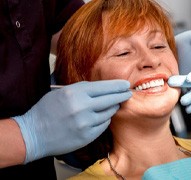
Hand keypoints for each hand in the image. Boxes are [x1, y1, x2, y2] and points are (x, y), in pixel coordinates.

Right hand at [13, 80, 131, 162]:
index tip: (125, 84)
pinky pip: (104, 125)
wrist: (34, 134)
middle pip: (111, 99)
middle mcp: (82, 107)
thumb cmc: (46, 110)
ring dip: (112, 108)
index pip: (104, 87)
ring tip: (112, 105)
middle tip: (128, 93)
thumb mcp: (62, 92)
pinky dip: (104, 120)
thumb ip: (82, 89)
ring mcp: (86, 123)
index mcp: (75, 93)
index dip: (117, 85)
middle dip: (122, 95)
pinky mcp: (87, 136)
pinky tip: (100, 117)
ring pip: (109, 112)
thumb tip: (103, 88)